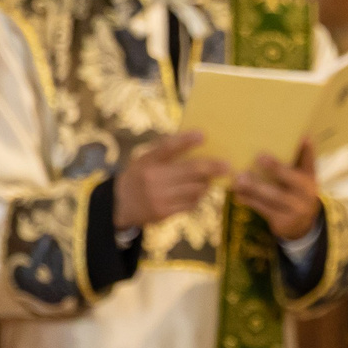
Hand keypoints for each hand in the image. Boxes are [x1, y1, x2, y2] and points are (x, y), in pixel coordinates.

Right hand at [112, 132, 226, 230]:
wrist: (120, 204)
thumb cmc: (140, 176)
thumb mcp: (144, 160)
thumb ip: (164, 152)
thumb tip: (196, 142)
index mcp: (147, 161)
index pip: (167, 147)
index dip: (185, 141)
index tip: (203, 135)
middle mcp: (152, 178)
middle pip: (191, 170)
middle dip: (212, 167)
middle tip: (227, 165)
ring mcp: (159, 196)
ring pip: (195, 189)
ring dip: (205, 184)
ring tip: (208, 180)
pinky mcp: (164, 212)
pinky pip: (191, 204)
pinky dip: (196, 198)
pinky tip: (193, 194)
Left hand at [235, 139, 321, 240]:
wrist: (302, 225)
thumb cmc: (296, 192)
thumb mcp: (302, 178)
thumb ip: (300, 160)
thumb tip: (304, 134)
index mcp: (310, 179)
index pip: (310, 162)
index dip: (307, 150)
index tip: (303, 136)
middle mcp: (306, 194)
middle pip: (290, 179)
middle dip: (275, 168)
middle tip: (259, 157)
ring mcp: (295, 210)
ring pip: (273, 196)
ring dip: (254, 187)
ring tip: (239, 179)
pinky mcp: (283, 222)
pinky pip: (263, 209)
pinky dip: (249, 201)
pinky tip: (238, 195)